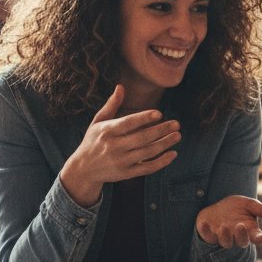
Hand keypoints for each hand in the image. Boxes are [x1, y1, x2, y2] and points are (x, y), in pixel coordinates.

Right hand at [60, 85, 181, 206]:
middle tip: (176, 124)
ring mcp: (120, 162)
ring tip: (177, 135)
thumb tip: (121, 87)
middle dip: (161, 131)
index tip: (159, 113)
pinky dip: (161, 162)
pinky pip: (147, 168)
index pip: (127, 123)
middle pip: (141, 138)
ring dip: (165, 144)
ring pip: (147, 153)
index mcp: (106, 131)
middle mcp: (113, 147)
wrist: (83, 169)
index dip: (143, 118)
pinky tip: (173, 154)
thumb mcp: (98, 122)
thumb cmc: (93, 141)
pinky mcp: (126, 174)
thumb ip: (111, 105)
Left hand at [196, 195, 261, 247]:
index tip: (260, 238)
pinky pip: (207, 236)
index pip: (256, 237)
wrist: (218, 207)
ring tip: (224, 225)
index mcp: (249, 230)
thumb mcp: (249, 204)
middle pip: (240, 242)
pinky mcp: (209, 235)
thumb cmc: (236, 208)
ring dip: (225, 236)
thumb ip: (261, 210)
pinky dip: (205, 231)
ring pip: (225, 242)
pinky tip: (203, 223)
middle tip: (240, 226)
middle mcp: (236, 236)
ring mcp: (222, 237)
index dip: (258, 238)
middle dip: (240, 236)